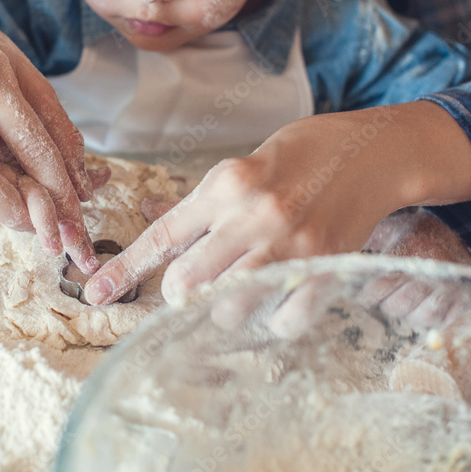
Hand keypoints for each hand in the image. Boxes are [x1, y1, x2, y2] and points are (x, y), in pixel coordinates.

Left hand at [84, 103, 470, 304]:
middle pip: (188, 282)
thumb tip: (153, 221)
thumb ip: (202, 203)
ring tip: (242, 288)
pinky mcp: (326, 267)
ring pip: (229, 307)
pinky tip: (278, 302)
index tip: (96, 294)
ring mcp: (291, 245)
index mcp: (226, 185)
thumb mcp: (243, 165)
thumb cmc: (304, 153)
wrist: (374, 150)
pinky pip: (282, 320)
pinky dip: (273, 321)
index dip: (124, 269)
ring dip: (225, 309)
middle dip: (180, 294)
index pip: (162, 235)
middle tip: (192, 287)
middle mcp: (253, 215)